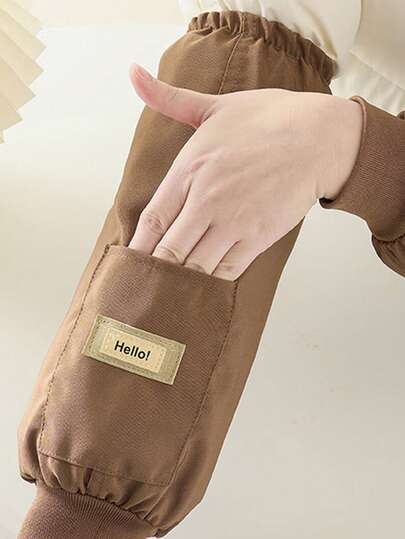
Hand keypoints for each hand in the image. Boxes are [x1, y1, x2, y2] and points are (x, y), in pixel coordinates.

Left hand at [128, 64, 361, 279]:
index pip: (153, 219)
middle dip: (155, 270)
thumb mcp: (215, 105)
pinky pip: (227, 271)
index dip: (138, 246)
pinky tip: (203, 283)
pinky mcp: (258, 238)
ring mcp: (233, 222)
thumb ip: (169, 99)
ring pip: (195, 266)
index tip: (128, 261)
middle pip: (168, 250)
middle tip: (145, 283)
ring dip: (180, 280)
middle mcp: (207, 200)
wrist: (319, 137)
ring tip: (169, 292)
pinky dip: (212, 281)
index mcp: (190, 169)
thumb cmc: (269, 119)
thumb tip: (133, 75)